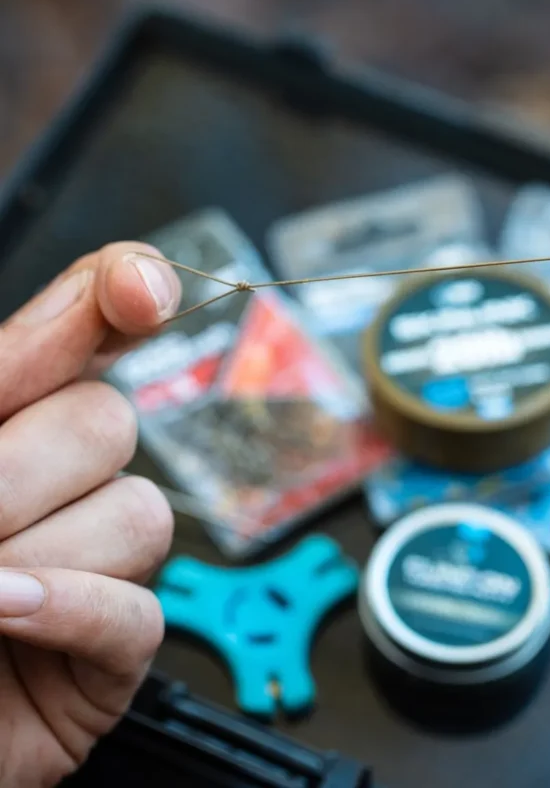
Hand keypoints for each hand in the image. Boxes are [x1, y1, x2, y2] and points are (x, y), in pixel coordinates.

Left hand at [0, 244, 181, 787]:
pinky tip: (6, 619)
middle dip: (25, 470)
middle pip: (108, 418)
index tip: (141, 294)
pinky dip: (73, 609)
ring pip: (138, 513)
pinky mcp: (110, 653)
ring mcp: (90, 564)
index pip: (81, 328)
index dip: (120, 291)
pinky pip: (138, 611)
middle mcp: (52, 482)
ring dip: (42, 555)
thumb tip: (71, 334)